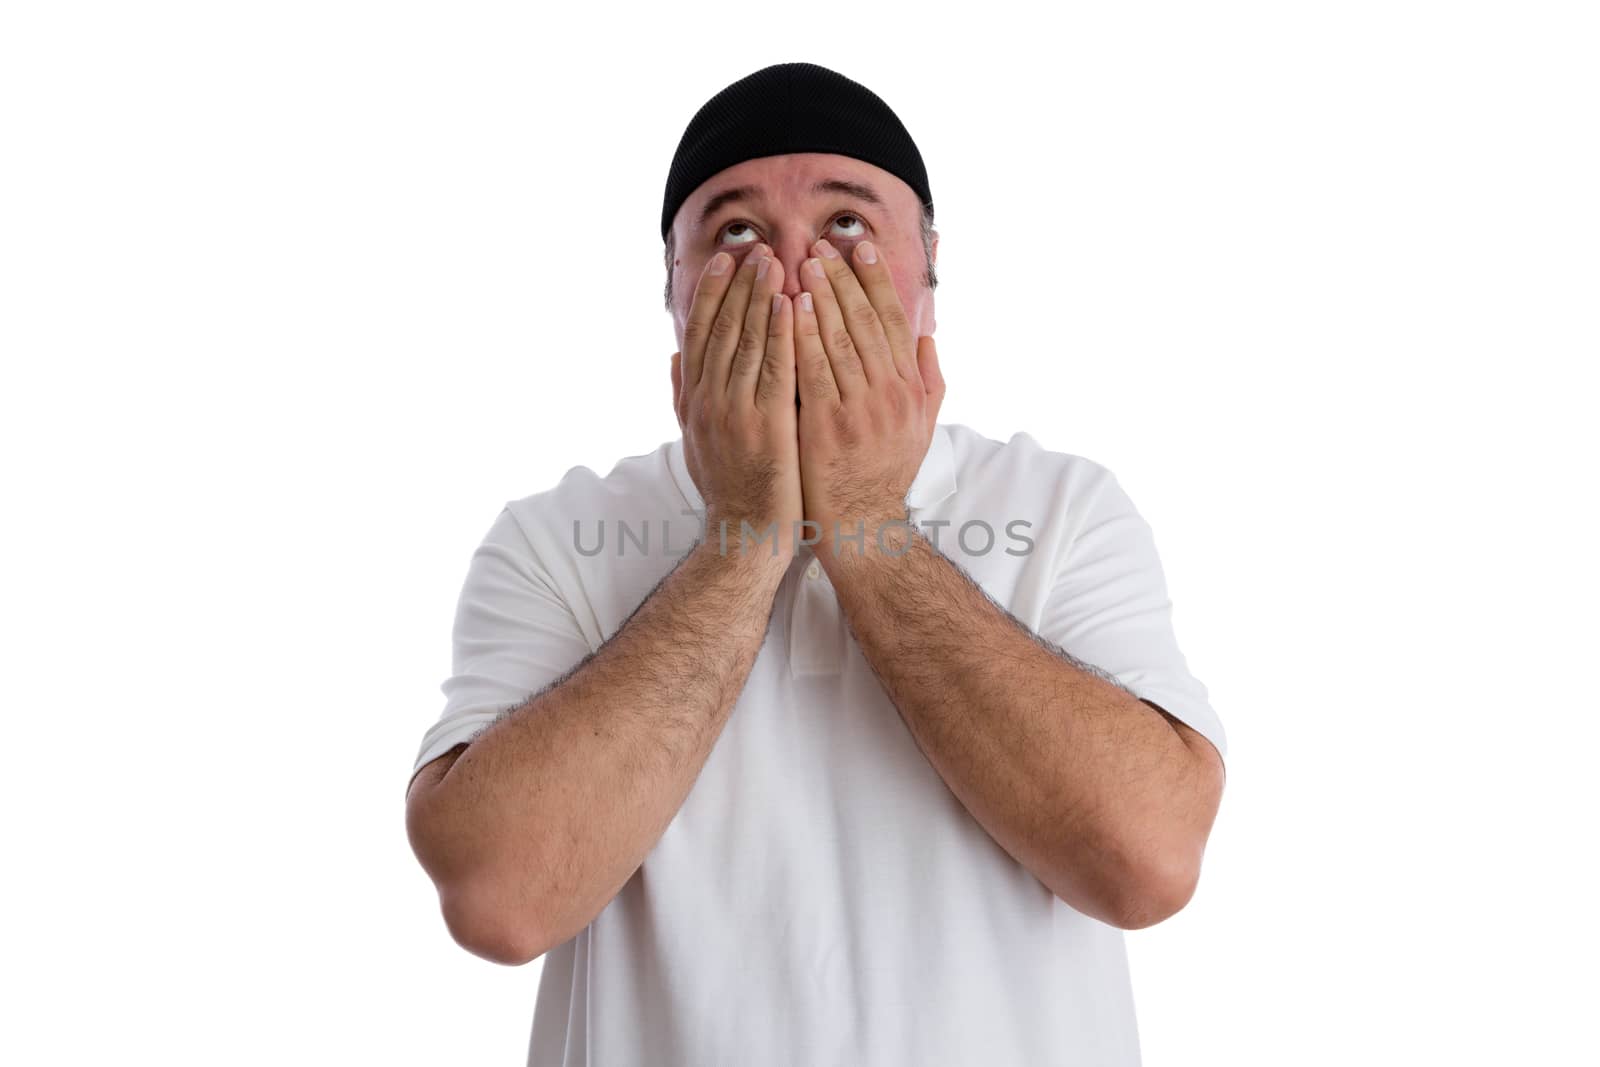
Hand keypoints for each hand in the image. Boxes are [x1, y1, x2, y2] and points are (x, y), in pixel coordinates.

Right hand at [671, 244, 802, 565]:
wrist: (745, 535)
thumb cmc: (727, 489)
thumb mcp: (693, 439)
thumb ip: (682, 395)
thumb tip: (674, 357)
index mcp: (693, 399)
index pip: (701, 333)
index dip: (713, 293)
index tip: (727, 261)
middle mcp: (709, 400)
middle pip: (723, 328)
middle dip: (741, 284)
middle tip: (758, 248)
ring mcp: (735, 412)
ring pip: (747, 341)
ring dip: (762, 297)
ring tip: (778, 262)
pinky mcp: (765, 425)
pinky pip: (774, 369)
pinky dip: (781, 333)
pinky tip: (792, 305)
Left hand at [794, 238, 944, 558]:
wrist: (863, 528)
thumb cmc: (885, 475)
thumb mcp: (922, 428)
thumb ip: (929, 380)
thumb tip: (928, 336)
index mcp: (910, 389)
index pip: (895, 321)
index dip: (877, 282)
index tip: (861, 249)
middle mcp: (890, 394)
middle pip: (867, 322)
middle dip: (844, 278)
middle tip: (823, 244)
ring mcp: (860, 410)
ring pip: (841, 340)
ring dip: (823, 297)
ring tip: (804, 262)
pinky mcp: (827, 427)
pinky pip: (814, 372)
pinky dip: (804, 337)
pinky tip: (791, 309)